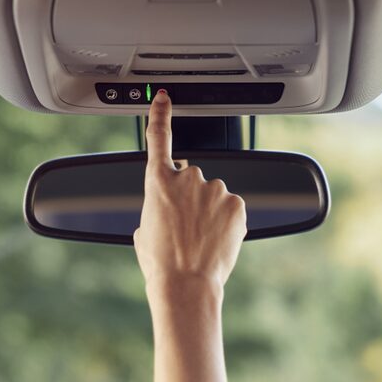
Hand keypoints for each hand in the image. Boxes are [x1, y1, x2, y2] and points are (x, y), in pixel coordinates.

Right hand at [134, 89, 246, 294]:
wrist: (185, 284)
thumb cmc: (160, 263)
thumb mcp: (144, 231)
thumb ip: (156, 208)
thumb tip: (166, 211)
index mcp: (158, 181)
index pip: (159, 137)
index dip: (161, 114)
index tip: (164, 97)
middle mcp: (188, 178)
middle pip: (192, 179)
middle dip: (191, 198)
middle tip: (184, 228)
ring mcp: (215, 189)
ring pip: (214, 196)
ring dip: (210, 212)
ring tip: (200, 239)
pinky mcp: (237, 204)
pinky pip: (232, 208)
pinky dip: (228, 222)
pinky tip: (217, 240)